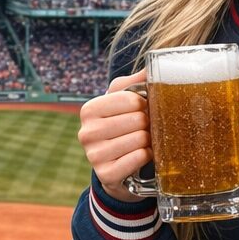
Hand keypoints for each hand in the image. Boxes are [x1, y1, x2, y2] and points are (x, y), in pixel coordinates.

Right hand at [78, 70, 149, 201]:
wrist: (114, 167)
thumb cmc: (121, 128)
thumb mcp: (123, 102)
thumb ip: (136, 82)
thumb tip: (152, 65)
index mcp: (89, 110)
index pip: (129, 99)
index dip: (144, 103)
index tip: (142, 110)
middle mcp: (86, 132)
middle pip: (136, 120)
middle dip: (148, 123)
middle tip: (145, 128)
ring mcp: (94, 155)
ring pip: (139, 139)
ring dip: (148, 141)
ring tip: (143, 142)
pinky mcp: (106, 174)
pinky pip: (138, 158)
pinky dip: (146, 156)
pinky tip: (142, 155)